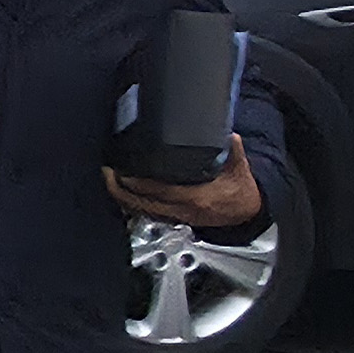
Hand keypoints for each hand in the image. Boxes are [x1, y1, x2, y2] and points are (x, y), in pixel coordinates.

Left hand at [106, 154, 262, 228]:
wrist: (247, 213)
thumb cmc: (242, 192)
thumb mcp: (241, 169)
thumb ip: (234, 150)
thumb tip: (229, 134)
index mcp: (198, 198)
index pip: (161, 192)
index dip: (139, 184)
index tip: (123, 172)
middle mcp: (184, 210)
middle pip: (144, 204)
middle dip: (122, 190)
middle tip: (107, 174)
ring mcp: (178, 216)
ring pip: (143, 211)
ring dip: (123, 198)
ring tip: (109, 182)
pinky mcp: (176, 218)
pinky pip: (149, 213)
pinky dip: (133, 204)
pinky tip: (123, 194)